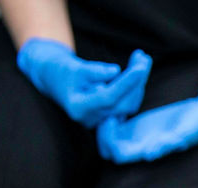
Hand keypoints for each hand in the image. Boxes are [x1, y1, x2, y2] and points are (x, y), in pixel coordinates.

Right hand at [17, 38, 151, 127]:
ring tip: (142, 58)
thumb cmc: (61, 70)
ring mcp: (100, 120)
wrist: (54, 79)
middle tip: (143, 57)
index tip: (140, 68)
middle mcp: (91, 118)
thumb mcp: (75, 66)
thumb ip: (94, 71)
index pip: (108, 97)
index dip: (126, 83)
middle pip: (122, 103)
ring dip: (138, 82)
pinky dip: (133, 87)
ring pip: (128, 104)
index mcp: (79, 108)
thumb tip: (115, 71)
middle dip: (137, 81)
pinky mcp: (107, 116)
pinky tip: (138, 69)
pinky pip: (126, 103)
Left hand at [96, 82, 197, 162]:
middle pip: (107, 147)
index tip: (112, 119)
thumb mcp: (188, 130)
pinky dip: (115, 109)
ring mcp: (140, 134)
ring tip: (112, 99)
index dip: (108, 140)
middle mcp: (141, 145)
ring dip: (106, 119)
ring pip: (110, 134)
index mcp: (149, 149)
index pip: (116, 154)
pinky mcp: (141, 122)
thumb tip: (149, 155)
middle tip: (107, 110)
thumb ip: (169, 142)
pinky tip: (120, 95)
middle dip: (101, 131)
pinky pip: (120, 121)